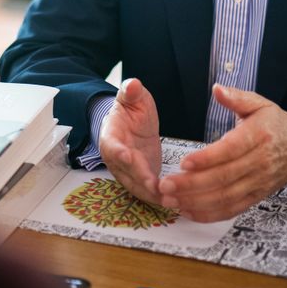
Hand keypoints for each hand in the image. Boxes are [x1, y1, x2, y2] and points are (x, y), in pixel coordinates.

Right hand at [98, 78, 162, 204]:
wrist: (131, 124)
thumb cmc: (130, 109)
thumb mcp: (133, 97)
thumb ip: (130, 91)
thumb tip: (132, 84)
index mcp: (110, 136)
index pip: (112, 146)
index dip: (119, 153)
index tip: (129, 157)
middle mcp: (116, 158)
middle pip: (126, 172)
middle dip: (141, 180)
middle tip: (156, 186)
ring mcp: (127, 172)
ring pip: (137, 187)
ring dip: (152, 195)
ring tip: (169, 199)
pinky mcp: (141, 179)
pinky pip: (148, 192)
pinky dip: (160, 198)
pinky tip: (176, 203)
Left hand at [156, 84, 286, 221]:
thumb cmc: (276, 124)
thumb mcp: (259, 104)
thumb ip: (236, 97)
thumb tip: (216, 88)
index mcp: (258, 136)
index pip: (231, 150)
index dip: (207, 159)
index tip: (184, 162)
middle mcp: (259, 163)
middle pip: (224, 178)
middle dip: (192, 185)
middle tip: (165, 185)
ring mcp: (258, 183)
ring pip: (226, 197)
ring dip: (196, 202)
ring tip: (170, 200)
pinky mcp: (256, 197)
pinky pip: (232, 210)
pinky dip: (209, 214)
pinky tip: (188, 212)